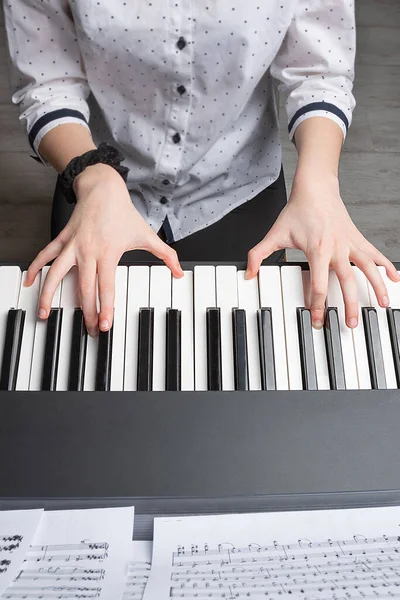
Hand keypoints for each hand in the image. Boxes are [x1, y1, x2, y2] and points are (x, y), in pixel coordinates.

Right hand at [25, 163, 182, 335]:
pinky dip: (35, 267)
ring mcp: (73, 245)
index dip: (106, 307)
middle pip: (83, 288)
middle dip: (86, 312)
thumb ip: (166, 255)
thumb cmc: (124, 213)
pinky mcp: (62, 239)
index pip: (106, 286)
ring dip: (49, 295)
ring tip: (45, 314)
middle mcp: (88, 251)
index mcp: (108, 253)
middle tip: (89, 330)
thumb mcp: (148, 234)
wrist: (103, 188)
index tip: (106, 324)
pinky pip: (45, 255)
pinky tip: (29, 282)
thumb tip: (179, 272)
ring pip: (57, 273)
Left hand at [245, 171, 399, 328]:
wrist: (316, 188)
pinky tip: (395, 279)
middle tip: (351, 324)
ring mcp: (350, 243)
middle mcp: (337, 248)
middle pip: (346, 282)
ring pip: (367, 268)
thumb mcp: (275, 234)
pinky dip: (386, 266)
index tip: (316, 320)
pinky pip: (375, 255)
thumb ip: (258, 255)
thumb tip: (248, 273)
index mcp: (317, 249)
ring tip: (382, 305)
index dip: (316, 304)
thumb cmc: (298, 211)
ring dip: (377, 287)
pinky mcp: (358, 239)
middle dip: (350, 305)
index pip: (317, 284)